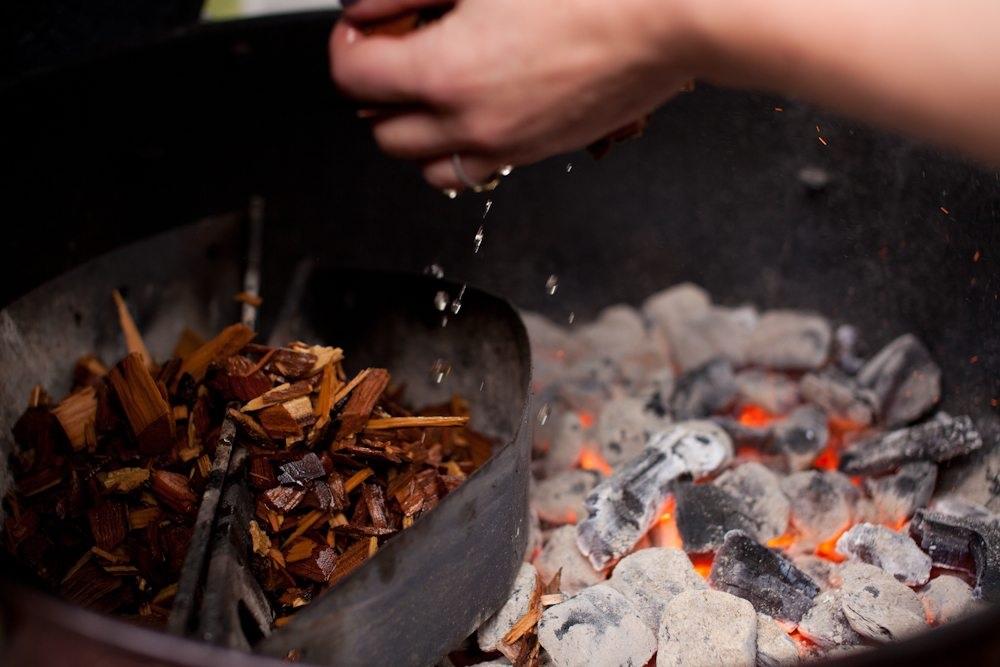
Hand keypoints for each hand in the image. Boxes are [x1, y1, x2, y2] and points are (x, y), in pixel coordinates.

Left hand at [331, 0, 701, 189]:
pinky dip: (458, 149)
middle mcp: (469, 123)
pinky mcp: (537, 152)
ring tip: (428, 91)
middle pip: (382, 131)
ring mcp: (505, 146)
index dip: (345, 46)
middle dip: (374, 93)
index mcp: (444, 72)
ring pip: (425, 165)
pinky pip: (475, 170)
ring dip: (414, 130)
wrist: (668, 16)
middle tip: (391, 54)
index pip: (353, 78)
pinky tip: (473, 110)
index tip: (361, 29)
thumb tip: (367, 8)